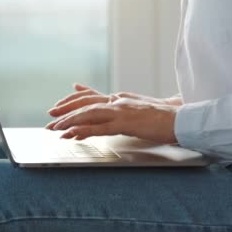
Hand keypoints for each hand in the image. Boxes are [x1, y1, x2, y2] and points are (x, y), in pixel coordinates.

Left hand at [47, 83, 181, 117]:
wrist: (181, 119)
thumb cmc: (163, 117)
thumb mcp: (140, 108)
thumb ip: (123, 105)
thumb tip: (112, 103)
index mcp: (121, 98)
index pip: (90, 97)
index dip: (72, 102)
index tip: (57, 108)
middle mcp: (119, 101)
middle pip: (85, 103)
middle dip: (65, 111)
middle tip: (50, 120)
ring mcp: (122, 111)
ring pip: (89, 113)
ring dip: (70, 121)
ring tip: (56, 129)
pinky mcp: (127, 123)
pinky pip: (101, 127)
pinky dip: (85, 130)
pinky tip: (74, 134)